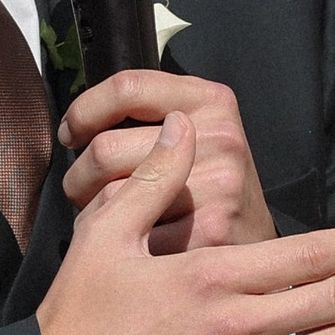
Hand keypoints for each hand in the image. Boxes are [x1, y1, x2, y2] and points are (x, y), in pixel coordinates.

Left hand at [59, 67, 270, 252]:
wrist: (262, 248)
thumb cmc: (213, 188)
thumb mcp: (197, 132)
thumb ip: (151, 115)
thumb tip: (77, 123)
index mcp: (212, 101)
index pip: (127, 87)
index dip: (84, 111)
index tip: (72, 133)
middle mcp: (220, 137)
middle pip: (106, 148)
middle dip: (79, 176)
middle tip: (84, 190)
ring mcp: (218, 184)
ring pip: (111, 196)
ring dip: (92, 212)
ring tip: (104, 218)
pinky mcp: (210, 230)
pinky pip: (132, 235)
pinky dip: (120, 245)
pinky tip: (131, 245)